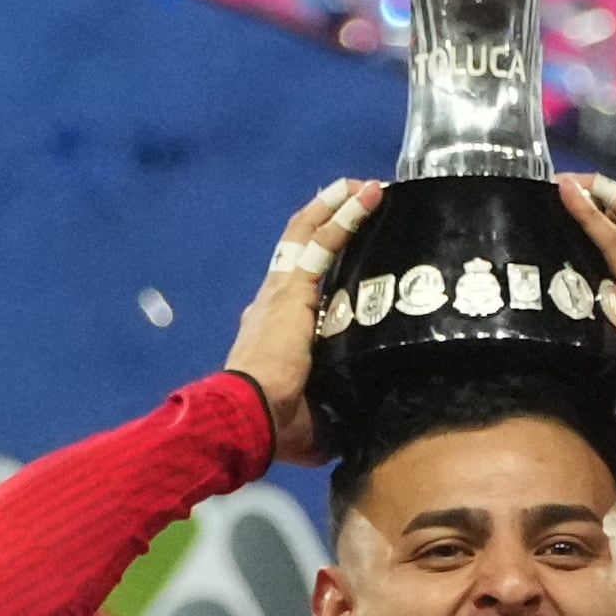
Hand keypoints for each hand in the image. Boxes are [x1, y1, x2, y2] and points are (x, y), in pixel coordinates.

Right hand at [228, 179, 385, 462]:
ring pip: (309, 236)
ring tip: (366, 188)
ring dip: (338, 209)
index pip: (299, 293)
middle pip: (302, 254)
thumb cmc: (276, 427)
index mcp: (272, 335)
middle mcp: (270, 304)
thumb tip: (366, 426)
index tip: (344, 255)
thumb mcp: (317, 420)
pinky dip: (343, 215)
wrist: (249, 417)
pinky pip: (320, 240)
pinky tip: (366, 194)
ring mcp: (280, 292)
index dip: (321, 269)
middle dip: (330, 224)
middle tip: (359, 203)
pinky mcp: (292, 287)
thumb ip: (338, 413)